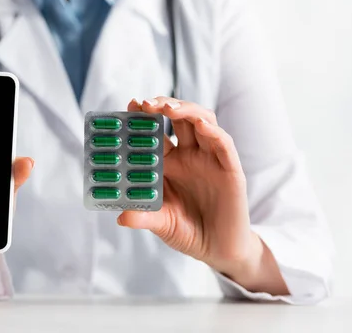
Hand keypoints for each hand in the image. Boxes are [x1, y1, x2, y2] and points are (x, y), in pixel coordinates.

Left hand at [118, 97, 287, 293]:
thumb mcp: (162, 224)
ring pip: (202, 121)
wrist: (219, 249)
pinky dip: (213, 131)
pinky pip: (223, 144)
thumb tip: (121, 218)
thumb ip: (144, 218)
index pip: (156, 130)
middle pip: (179, 117)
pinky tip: (200, 125)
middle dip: (163, 105)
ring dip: (186, 110)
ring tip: (168, 108)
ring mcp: (211, 159)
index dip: (145, 115)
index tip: (131, 104)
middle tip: (146, 103)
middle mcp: (190, 155)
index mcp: (170, 162)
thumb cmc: (188, 232)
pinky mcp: (230, 168)